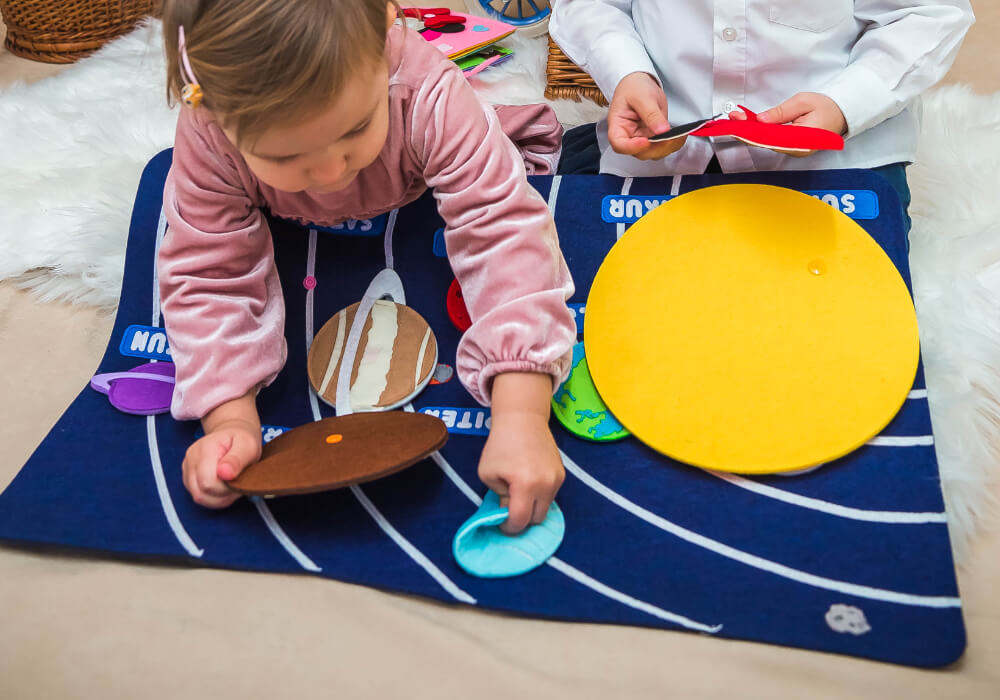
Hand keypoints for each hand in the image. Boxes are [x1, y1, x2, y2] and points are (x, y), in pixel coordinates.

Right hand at [182, 393, 261, 507]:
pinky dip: (215, 498)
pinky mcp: (188, 479)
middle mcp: (191, 459)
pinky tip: (225, 487)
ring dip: (219, 498)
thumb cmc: (241, 440)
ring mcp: (187, 469)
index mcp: (205, 448)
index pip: (207, 482)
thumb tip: (225, 473)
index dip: (226, 488)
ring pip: (199, 497)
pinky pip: (200, 497)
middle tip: (238, 483)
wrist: (232, 435)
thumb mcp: (247, 444)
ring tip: (232, 484)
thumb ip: (237, 459)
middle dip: (223, 494)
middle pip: (201, 493)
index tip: (240, 480)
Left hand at [478, 373, 564, 533]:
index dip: (509, 527)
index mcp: (525, 485)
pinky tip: (529, 482)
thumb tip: (508, 512)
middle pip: (537, 519)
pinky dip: (539, 495)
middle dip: (522, 519)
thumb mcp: (488, 473)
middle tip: (509, 511)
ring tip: (518, 491)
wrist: (523, 420)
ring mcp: (557, 479)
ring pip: (545, 508)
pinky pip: (551, 495)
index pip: (520, 520)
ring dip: (532, 506)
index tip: (501, 524)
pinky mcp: (562, 474)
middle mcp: (546, 484)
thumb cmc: (500, 445)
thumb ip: (498, 498)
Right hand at [608, 71, 685, 160]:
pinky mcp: (654, 138)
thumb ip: (651, 113)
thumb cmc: (633, 88)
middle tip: (669, 136)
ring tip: (678, 135)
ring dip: (667, 147)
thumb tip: (662, 130)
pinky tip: (680, 135)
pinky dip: (673, 144)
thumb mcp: (641, 96)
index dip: (632, 147)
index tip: (646, 141)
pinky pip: (664, 147)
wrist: (639, 84)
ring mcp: (642, 139)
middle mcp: (629, 137)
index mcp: (618, 127)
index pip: (620, 144)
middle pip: (639, 152)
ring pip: (654, 153)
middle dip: (656, 147)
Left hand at [734, 92, 846, 156]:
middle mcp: (797, 150)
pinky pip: (773, 143)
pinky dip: (761, 135)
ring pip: (768, 144)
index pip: (770, 139)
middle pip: (766, 143)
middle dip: (748, 131)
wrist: (841, 112)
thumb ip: (781, 112)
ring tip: (738, 121)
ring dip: (752, 132)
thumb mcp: (803, 102)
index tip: (739, 123)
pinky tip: (750, 127)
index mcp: (802, 141)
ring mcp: (794, 151)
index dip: (752, 131)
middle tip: (734, 119)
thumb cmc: (826, 107)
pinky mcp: (792, 148)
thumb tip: (761, 120)